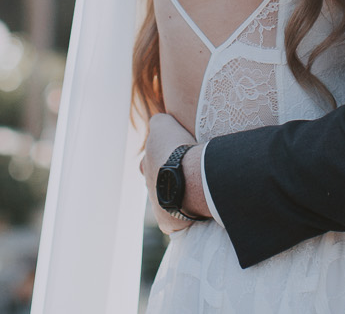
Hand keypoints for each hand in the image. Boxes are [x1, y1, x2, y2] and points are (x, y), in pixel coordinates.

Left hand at [144, 112, 199, 232]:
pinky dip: (186, 216)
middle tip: (186, 175)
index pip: (150, 161)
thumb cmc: (177, 149)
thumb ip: (158, 121)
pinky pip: (177, 221)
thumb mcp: (164, 125)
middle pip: (155, 183)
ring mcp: (157, 206)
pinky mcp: (168, 223)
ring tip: (196, 192)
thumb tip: (158, 121)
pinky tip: (197, 210)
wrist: (190, 178)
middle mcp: (148, 186)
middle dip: (167, 179)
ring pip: (165, 202)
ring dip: (178, 197)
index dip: (163, 157)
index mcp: (146, 165)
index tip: (178, 156)